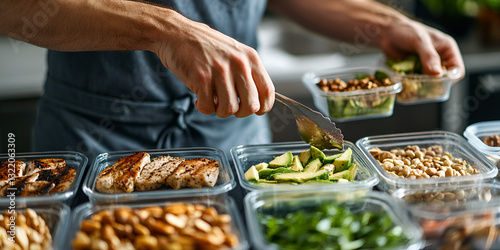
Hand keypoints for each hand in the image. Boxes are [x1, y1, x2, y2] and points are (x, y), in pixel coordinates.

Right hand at [153, 11, 274, 117]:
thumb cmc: (207, 48)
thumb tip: (257, 103)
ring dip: (219, 110)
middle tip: (229, 105)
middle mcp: (239, 64)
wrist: (178, 34)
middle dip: (240, 112)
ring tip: (213, 99)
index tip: (255, 110)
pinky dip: (203, 107)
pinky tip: (199, 97)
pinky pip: (208, 107)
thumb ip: (248, 74)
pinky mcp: (202, 78)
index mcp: (251, 58)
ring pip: (229, 110)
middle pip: (251, 106)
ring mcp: (220, 71)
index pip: (268, 91)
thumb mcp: (236, 54)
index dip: (263, 107)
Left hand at [379, 19, 464, 80]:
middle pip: (444, 78)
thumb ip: (429, 56)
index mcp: (447, 48)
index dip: (450, 79)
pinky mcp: (416, 69)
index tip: (437, 84)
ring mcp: (427, 64)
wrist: (387, 32)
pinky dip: (414, 83)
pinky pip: (419, 80)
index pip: (457, 69)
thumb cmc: (405, 30)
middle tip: (423, 87)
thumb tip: (437, 73)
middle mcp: (440, 57)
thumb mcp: (419, 41)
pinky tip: (407, 84)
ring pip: (431, 81)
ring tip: (414, 86)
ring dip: (423, 85)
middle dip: (435, 84)